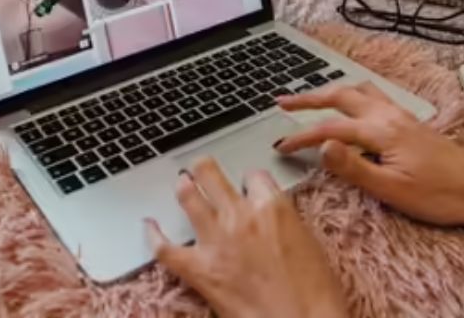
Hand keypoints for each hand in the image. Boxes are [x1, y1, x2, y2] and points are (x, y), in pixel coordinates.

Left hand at [145, 158, 347, 317]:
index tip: (248, 187)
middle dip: (205, 170)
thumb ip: (284, 224)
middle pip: (212, 175)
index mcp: (273, 207)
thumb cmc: (315, 294)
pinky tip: (148, 226)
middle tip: (201, 169)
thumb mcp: (309, 244)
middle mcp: (240, 216)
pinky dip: (153, 235)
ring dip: (183, 188)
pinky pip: (165, 248)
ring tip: (182, 184)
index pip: (254, 176)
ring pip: (188, 197)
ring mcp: (216, 241)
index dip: (250, 182)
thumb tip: (272, 220)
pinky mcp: (199, 271)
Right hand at [275, 82, 463, 225]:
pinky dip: (353, 95)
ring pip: (359, 91)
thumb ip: (352, 167)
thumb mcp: (391, 190)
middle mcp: (390, 116)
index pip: (329, 129)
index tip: (279, 146)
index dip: (301, 136)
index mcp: (381, 131)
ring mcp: (402, 116)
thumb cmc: (439, 196)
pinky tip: (352, 106)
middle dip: (309, 98)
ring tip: (312, 98)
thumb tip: (321, 146)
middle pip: (341, 96)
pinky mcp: (410, 122)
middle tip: (282, 103)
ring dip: (331, 91)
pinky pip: (374, 96)